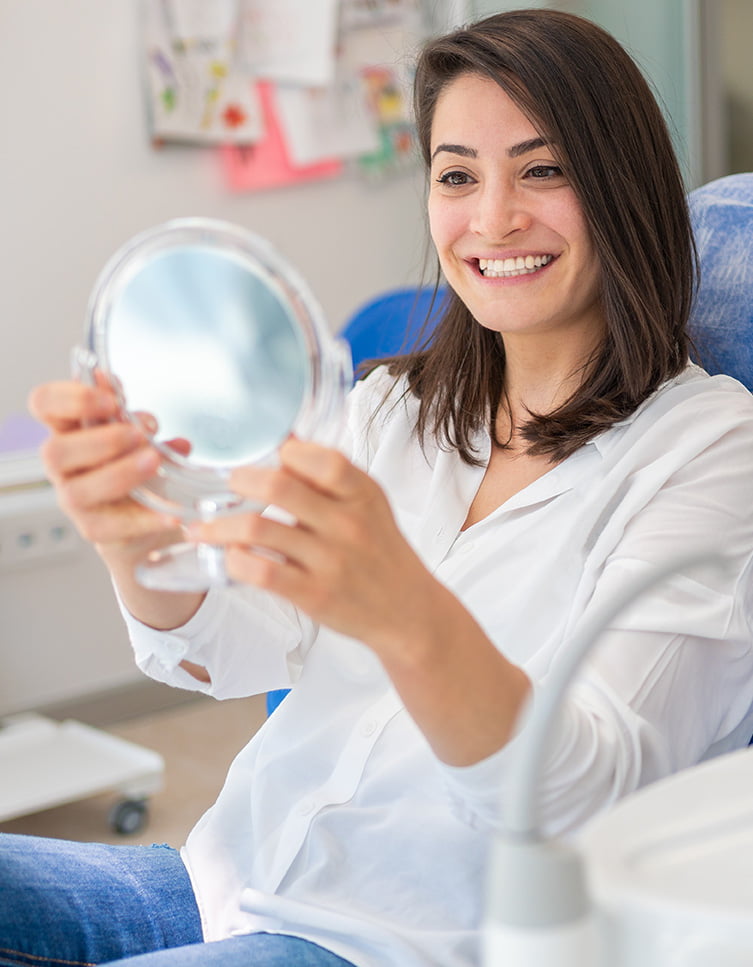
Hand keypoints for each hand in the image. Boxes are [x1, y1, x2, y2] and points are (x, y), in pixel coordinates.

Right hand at [28, 379, 177, 564]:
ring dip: (119, 473)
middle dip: (99, 440)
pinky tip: (171, 511)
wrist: (149, 516)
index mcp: (71, 431)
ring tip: (154, 462)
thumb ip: (137, 420)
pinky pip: (114, 526)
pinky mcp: (95, 529)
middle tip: (139, 434)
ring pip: (77, 491)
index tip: (110, 398)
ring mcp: (75, 500)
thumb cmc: (138, 467)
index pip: (44, 404)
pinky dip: (146, 517)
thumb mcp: (141, 437)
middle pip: (54, 452)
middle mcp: (65, 466)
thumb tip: (141, 413)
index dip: (69, 397)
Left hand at [192, 436, 531, 762]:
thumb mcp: (370, 504)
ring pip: (259, 529)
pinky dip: (235, 560)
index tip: (266, 455)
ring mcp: (330, 561)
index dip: (287, 451)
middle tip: (225, 483)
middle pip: (280, 485)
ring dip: (220, 524)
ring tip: (201, 526)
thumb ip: (332, 475)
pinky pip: (261, 572)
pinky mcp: (314, 594)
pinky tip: (227, 556)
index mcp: (363, 494)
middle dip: (240, 479)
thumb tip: (286, 440)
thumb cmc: (381, 551)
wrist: (408, 611)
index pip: (320, 457)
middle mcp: (348, 524)